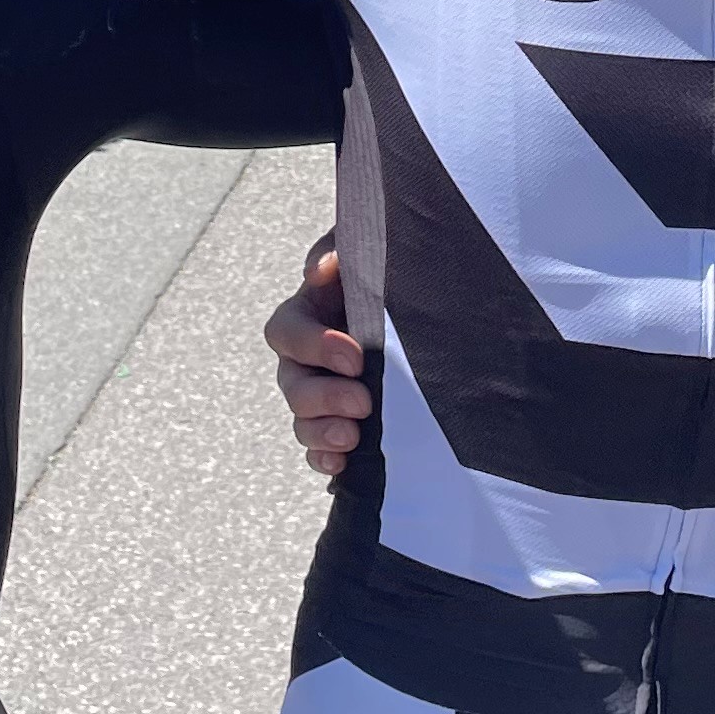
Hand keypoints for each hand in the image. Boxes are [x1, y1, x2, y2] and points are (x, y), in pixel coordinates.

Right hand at [264, 240, 370, 478]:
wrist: (427, 307)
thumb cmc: (389, 273)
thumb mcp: (368, 250)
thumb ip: (339, 248)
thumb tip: (320, 269)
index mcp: (307, 314)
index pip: (287, 332)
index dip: (314, 347)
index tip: (356, 357)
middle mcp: (306, 359)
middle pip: (292, 385)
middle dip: (325, 397)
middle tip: (363, 401)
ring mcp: (321, 395)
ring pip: (303, 422)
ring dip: (323, 433)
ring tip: (352, 436)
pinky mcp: (341, 424)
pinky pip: (320, 450)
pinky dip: (327, 460)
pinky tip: (343, 465)